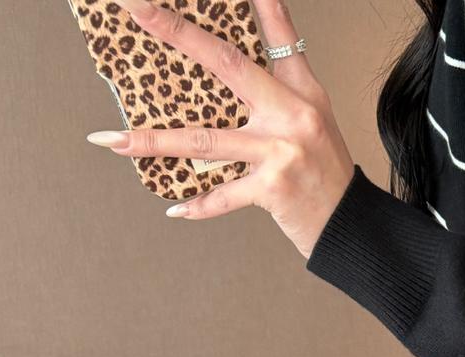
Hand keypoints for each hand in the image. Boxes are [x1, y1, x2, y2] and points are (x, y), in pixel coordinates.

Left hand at [86, 0, 355, 258]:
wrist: (351, 226)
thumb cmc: (326, 171)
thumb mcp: (314, 116)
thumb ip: (281, 82)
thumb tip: (241, 56)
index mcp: (300, 89)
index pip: (275, 31)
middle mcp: (291, 114)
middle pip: (225, 64)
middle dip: (177, 34)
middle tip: (137, 9)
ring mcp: (280, 151)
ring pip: (205, 141)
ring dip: (154, 142)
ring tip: (113, 139)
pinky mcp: (273, 189)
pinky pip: (224, 196)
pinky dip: (198, 205)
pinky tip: (173, 208)